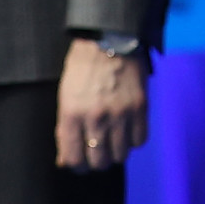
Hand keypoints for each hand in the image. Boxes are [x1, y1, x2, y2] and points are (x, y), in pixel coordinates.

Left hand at [55, 37, 148, 170]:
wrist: (109, 39)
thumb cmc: (83, 67)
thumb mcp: (65, 97)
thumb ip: (64, 130)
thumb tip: (64, 160)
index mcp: (72, 114)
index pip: (74, 158)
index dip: (77, 165)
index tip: (81, 161)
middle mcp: (96, 118)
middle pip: (98, 160)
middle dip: (97, 161)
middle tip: (98, 153)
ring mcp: (120, 113)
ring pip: (120, 155)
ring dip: (116, 153)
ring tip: (114, 143)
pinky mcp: (140, 107)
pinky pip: (140, 140)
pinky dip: (134, 141)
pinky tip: (128, 131)